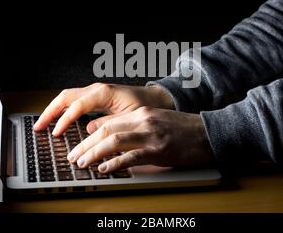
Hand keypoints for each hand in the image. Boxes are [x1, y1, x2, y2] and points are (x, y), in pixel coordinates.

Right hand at [33, 83, 174, 135]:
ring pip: (67, 98)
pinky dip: (64, 110)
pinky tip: (59, 120)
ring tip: (44, 124)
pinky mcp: (96, 97)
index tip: (56, 133)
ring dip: (54, 110)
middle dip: (50, 112)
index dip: (64, 120)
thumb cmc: (145, 106)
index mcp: (103, 93)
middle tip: (39, 127)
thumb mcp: (129, 117)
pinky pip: (74, 101)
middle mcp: (96, 89)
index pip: (76, 105)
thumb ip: (110, 123)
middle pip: (65, 97)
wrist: (156, 99)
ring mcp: (95, 92)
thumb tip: (89, 130)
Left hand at [67, 107, 213, 172]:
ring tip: (82, 163)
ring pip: (114, 141)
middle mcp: (143, 121)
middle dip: (85, 144)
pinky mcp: (159, 150)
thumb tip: (111, 134)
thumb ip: (133, 125)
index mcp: (142, 114)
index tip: (78, 145)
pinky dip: (115, 163)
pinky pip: (131, 157)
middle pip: (106, 130)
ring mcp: (151, 135)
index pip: (108, 122)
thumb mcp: (156, 122)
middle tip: (73, 156)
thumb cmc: (183, 130)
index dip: (89, 135)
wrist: (208, 133)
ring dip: (94, 152)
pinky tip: (104, 169)